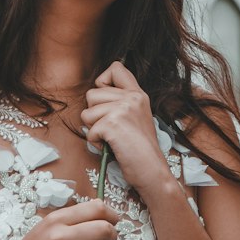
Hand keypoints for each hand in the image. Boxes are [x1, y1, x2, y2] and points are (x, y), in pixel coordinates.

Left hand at [81, 60, 171, 197]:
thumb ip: (121, 103)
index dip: (102, 83)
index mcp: (138, 94)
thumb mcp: (136, 117)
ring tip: (113, 139)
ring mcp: (123, 109)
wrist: (152, 172)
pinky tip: (112, 147)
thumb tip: (94, 96)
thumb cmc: (140, 150)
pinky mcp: (114, 124)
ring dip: (94, 130)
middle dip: (94, 115)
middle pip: (91, 94)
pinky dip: (96, 143)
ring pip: (86, 113)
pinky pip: (89, 131)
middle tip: (112, 129)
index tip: (108, 102)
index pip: (115, 67)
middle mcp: (132, 97)